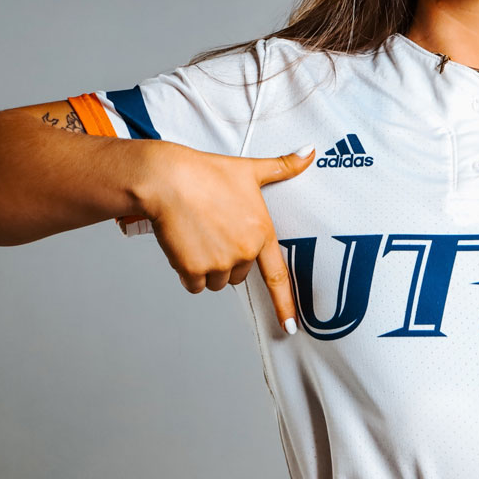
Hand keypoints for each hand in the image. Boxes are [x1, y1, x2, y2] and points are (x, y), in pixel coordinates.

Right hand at [139, 141, 314, 333]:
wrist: (168, 180)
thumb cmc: (207, 173)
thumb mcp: (250, 169)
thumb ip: (283, 166)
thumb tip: (310, 151)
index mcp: (261, 233)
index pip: (278, 277)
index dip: (286, 305)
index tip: (291, 327)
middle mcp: (244, 252)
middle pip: (238, 273)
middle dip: (227, 259)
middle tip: (214, 229)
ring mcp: (219, 264)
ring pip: (215, 281)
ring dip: (207, 266)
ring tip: (198, 234)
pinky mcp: (194, 271)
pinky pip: (193, 284)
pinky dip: (187, 270)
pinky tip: (184, 244)